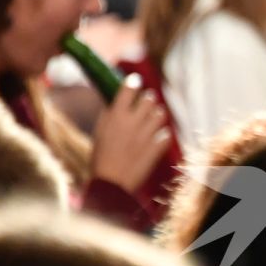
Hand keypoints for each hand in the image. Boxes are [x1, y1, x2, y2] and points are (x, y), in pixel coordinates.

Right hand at [90, 77, 173, 191]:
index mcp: (116, 115)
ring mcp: (147, 135)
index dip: (133, 83)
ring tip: (153, 118)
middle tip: (147, 101)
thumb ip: (109, 114)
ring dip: (157, 115)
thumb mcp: (99, 132)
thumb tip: (115, 101)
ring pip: (160, 114)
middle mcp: (132, 121)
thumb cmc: (100, 158)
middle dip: (148, 99)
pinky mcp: (156, 148)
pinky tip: (157, 139)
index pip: (129, 89)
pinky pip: (166, 135)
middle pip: (149, 99)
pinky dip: (162, 135)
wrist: (110, 183)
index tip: (135, 81)